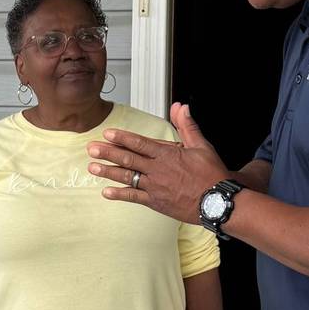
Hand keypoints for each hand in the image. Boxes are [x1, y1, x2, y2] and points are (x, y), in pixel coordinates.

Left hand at [87, 102, 228, 223]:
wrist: (217, 202)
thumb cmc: (211, 174)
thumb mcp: (201, 145)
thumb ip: (187, 125)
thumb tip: (181, 107)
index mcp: (168, 155)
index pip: (140, 143)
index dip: (122, 138)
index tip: (107, 133)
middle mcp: (158, 170)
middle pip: (128, 159)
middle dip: (108, 153)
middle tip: (91, 148)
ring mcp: (155, 187)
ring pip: (128, 177)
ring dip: (108, 171)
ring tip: (92, 167)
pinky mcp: (156, 202)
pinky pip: (134, 197)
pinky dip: (119, 194)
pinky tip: (106, 192)